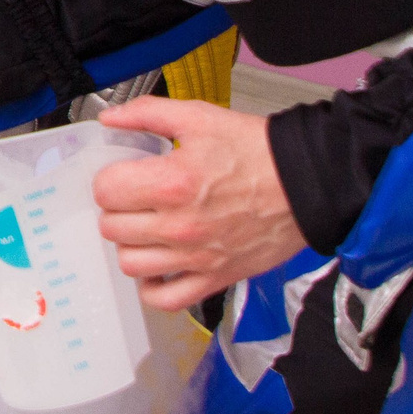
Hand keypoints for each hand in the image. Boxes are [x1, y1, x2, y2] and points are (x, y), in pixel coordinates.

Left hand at [94, 97, 308, 310]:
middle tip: (134, 200)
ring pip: (131, 265)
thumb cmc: (257, 152)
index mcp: (171, 183)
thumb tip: (110, 119)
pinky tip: (158, 266)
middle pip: (112, 228)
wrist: (307, 183)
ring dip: (130, 246)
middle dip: (117, 210)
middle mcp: (180, 225)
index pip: (105, 191)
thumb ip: (146, 114)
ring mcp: (197, 256)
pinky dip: (153, 287)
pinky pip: (166, 299)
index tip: (122, 175)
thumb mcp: (198, 117)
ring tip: (144, 230)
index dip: (109, 179)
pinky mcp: (217, 277)